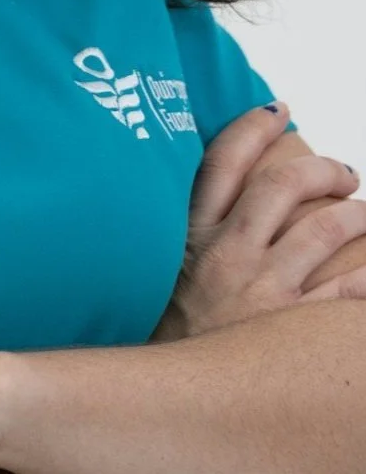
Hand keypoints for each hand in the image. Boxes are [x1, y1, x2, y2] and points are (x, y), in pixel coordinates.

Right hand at [150, 100, 365, 341]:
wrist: (171, 396)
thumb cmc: (168, 330)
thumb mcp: (161, 269)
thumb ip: (183, 233)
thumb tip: (208, 202)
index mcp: (192, 232)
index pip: (223, 161)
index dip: (252, 127)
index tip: (276, 110)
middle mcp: (229, 252)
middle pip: (282, 187)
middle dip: (320, 168)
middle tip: (342, 171)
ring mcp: (263, 288)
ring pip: (322, 230)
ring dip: (355, 213)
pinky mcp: (291, 327)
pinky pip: (346, 293)